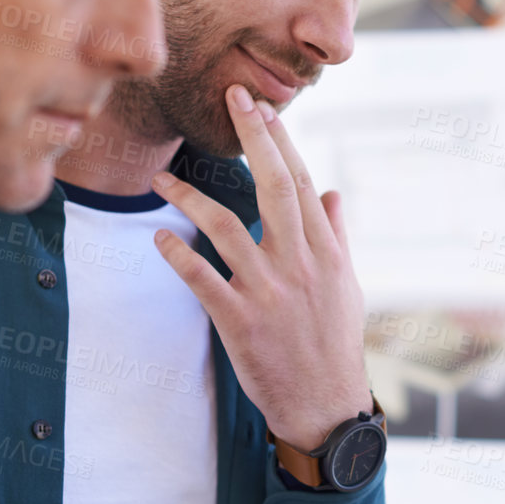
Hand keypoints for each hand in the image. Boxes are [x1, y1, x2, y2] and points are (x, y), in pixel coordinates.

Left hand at [151, 85, 371, 450]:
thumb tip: (330, 193)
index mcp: (326, 253)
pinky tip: (158, 237)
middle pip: (275, 188)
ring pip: (227, 228)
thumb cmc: (333, 345)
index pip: (301, 183)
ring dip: (190, 198)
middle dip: (254, 138)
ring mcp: (270, 293)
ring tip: (160, 178)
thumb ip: (336, 237)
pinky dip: (178, 255)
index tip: (262, 108)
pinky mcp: (240, 322)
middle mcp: (300, 265)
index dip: (281, 142)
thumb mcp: (346, 287)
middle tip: (231, 98)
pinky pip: (202, 279)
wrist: (325, 406)